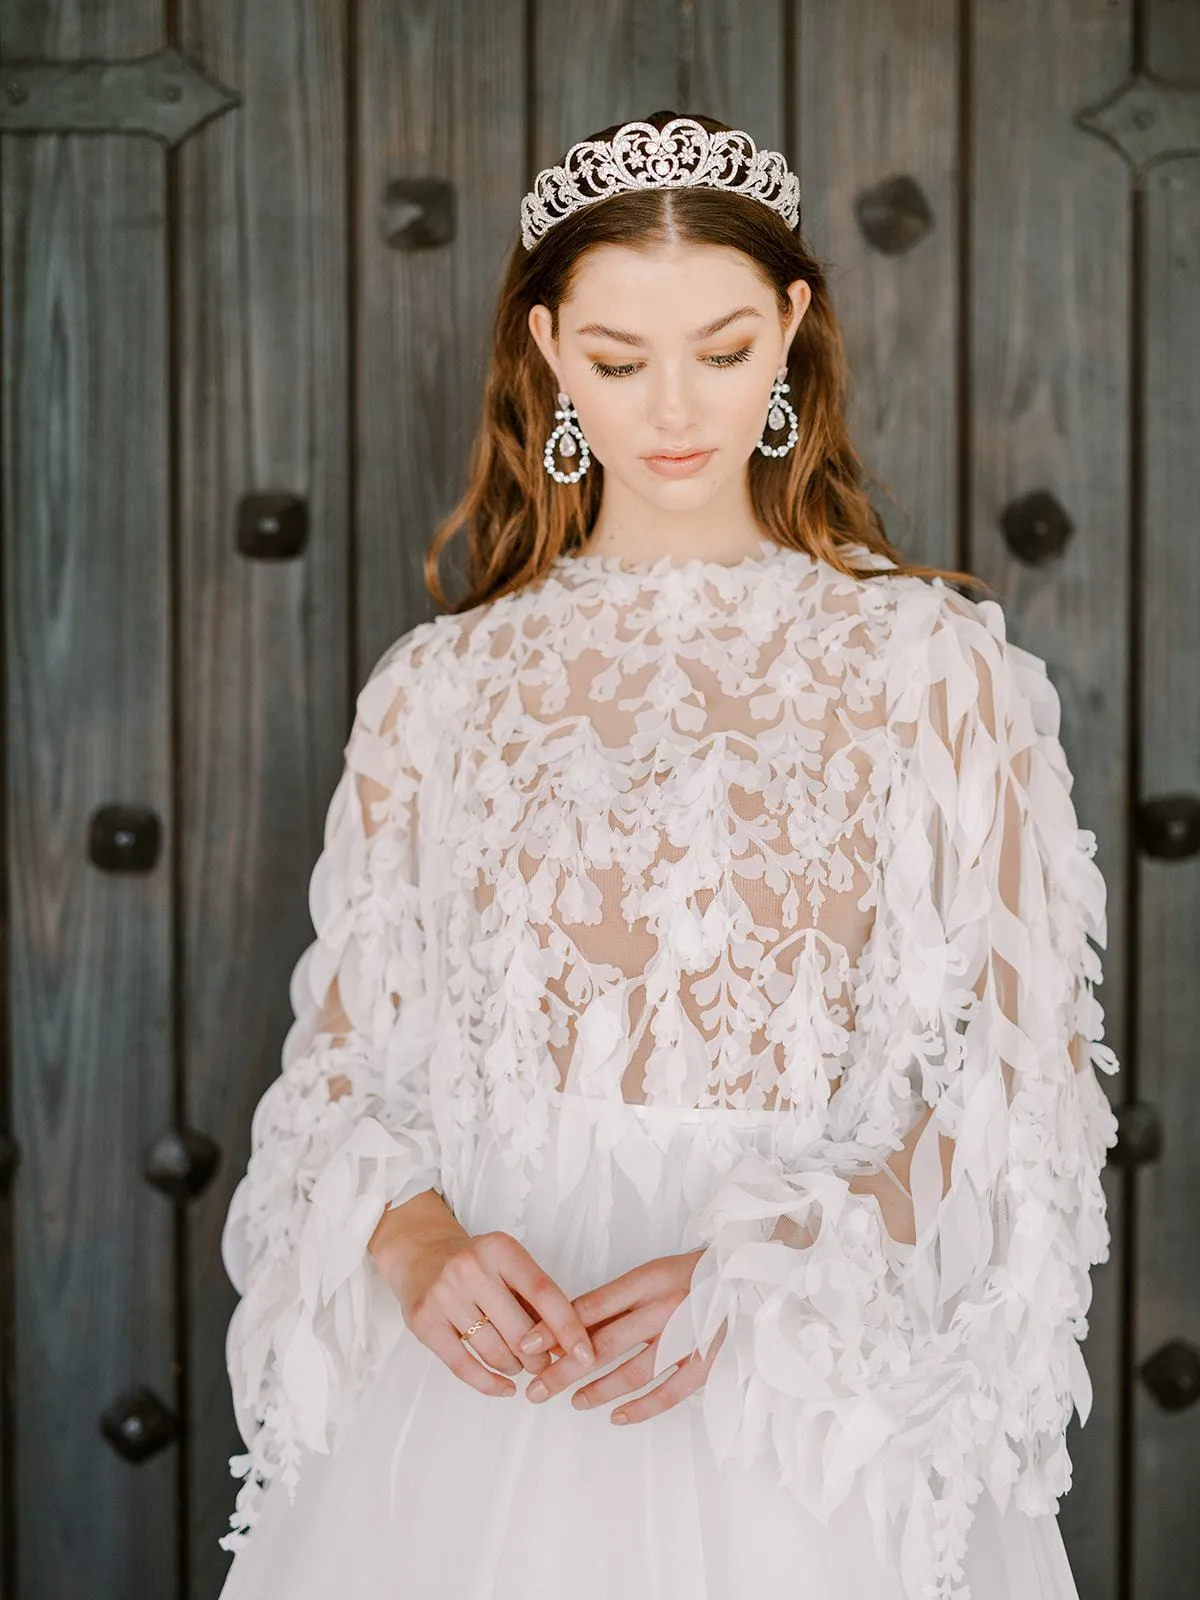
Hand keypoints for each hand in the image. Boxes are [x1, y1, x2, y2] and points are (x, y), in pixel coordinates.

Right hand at [371, 1210, 596, 1398]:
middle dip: (540, 1358)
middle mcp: (470, 1268)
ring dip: (516, 1368)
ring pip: (495, 1352)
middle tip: (543, 1364)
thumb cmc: (476, 1264)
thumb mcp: (507, 1265)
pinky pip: (464, 1366)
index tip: (587, 1355)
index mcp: (500, 1249)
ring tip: (520, 1366)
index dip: (569, 1328)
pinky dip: (490, 1384)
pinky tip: (505, 1387)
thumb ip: (536, 1300)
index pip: (544, 1293)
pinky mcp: (424, 1321)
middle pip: (521, 1331)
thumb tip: (570, 1346)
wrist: (421, 1253)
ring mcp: (444, 1294)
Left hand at [518, 1248, 725, 1424]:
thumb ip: (616, 1299)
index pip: (591, 1307)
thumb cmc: (689, 1274)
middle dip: (566, 1369)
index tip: (526, 1346)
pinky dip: (642, 1407)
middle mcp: (663, 1307)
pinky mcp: (705, 1361)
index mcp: (646, 1280)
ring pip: (634, 1371)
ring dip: (600, 1390)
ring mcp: (686, 1336)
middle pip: (605, 1344)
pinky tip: (617, 1416)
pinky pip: (670, 1392)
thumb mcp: (649, 1273)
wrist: (744, 1276)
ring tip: (574, 1401)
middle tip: (537, 1390)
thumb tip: (568, 1326)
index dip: (556, 1328)